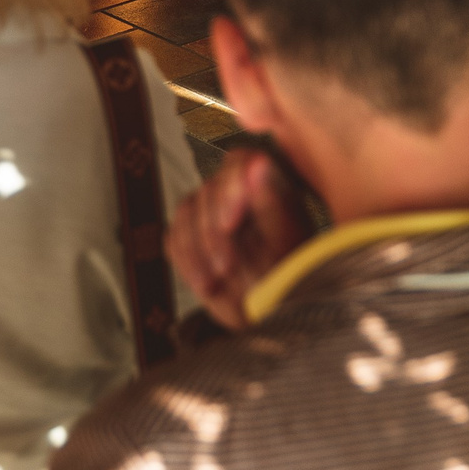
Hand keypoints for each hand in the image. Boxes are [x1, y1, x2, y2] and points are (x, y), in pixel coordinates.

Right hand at [166, 144, 312, 333]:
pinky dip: (187, 263)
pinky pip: (174, 238)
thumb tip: (257, 163)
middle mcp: (236, 189)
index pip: (237, 162)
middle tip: (226, 268)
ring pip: (185, 212)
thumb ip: (271, 202)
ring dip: (198, 251)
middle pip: (207, 191)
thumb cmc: (294, 270)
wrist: (279, 307)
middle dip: (212, 234)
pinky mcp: (192, 234)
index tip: (229, 225)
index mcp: (267, 181)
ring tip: (217, 282)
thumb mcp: (288, 240)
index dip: (228, 189)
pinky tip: (206, 285)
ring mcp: (211, 209)